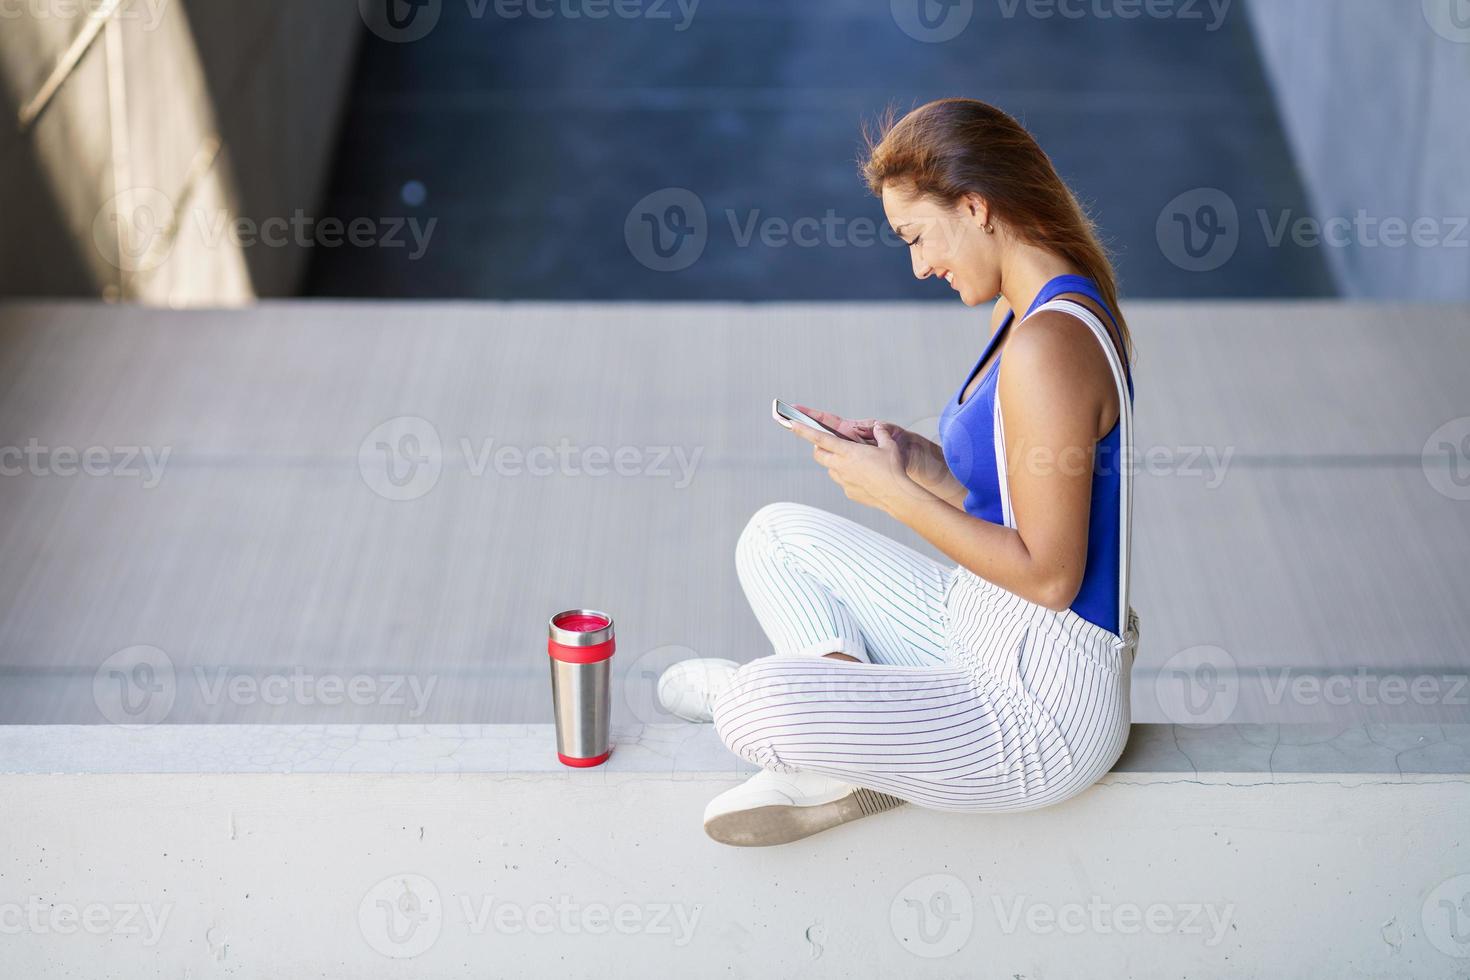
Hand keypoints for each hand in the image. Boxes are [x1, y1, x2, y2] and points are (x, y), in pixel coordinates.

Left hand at [795, 406, 940, 484]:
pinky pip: (843, 482)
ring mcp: (843, 481)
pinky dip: (847, 478)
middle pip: (819, 454)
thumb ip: (881, 434)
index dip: (804, 430)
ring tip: (850, 461)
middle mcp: (841, 466)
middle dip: (818, 448)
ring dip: (834, 463)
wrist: (897, 495)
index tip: (792, 424)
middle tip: (825, 444)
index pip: (820, 438)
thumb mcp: (889, 446)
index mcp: (848, 451)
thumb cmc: (893, 469)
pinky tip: (862, 478)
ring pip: (830, 469)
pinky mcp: (848, 492)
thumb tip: (879, 427)